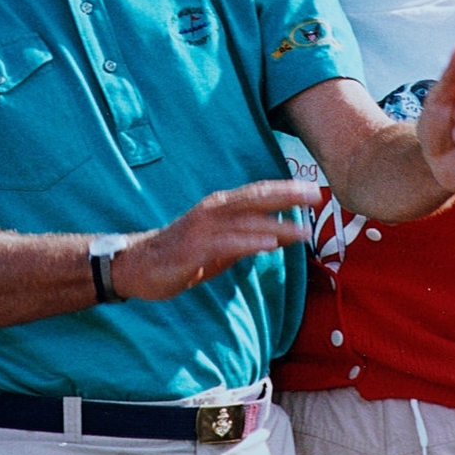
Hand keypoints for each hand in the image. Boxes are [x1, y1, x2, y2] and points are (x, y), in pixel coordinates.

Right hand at [111, 180, 321, 300]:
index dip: (286, 189)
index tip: (313, 189)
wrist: (138, 265)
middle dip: (287, 196)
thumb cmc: (182, 253)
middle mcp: (213, 210)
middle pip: (255, 198)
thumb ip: (248, 236)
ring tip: (304, 230)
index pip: (258, 192)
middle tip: (316, 195)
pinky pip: (227, 244)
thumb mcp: (220, 244)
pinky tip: (271, 245)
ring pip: (246, 221)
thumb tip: (282, 235)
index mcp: (220, 206)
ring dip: (277, 225)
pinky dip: (251, 242)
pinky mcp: (194, 249)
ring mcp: (203, 228)